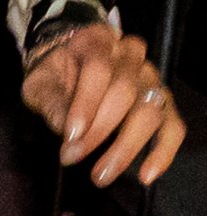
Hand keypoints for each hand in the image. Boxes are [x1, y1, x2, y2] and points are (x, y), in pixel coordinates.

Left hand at [21, 23, 184, 186]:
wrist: (70, 66)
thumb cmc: (55, 75)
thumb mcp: (41, 82)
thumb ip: (51, 100)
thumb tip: (64, 128)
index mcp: (96, 40)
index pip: (98, 69)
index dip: (85, 104)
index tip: (70, 136)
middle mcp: (130, 54)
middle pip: (125, 91)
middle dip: (99, 130)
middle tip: (75, 156)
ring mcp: (151, 78)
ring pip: (150, 111)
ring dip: (126, 147)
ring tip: (102, 173)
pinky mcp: (164, 102)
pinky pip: (173, 127)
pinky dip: (163, 152)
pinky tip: (145, 175)